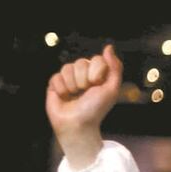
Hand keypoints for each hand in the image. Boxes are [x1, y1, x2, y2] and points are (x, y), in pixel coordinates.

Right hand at [45, 44, 123, 169]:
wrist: (77, 124)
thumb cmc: (96, 109)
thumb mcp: (111, 89)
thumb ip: (114, 68)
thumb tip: (108, 47)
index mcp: (98, 74)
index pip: (96, 59)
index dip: (96, 72)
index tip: (97, 85)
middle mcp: (84, 74)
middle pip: (81, 62)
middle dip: (84, 80)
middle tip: (85, 93)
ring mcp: (69, 78)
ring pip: (67, 68)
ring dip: (72, 85)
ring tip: (75, 96)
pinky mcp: (55, 84)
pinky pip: (56, 76)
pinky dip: (62, 88)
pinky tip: (64, 97)